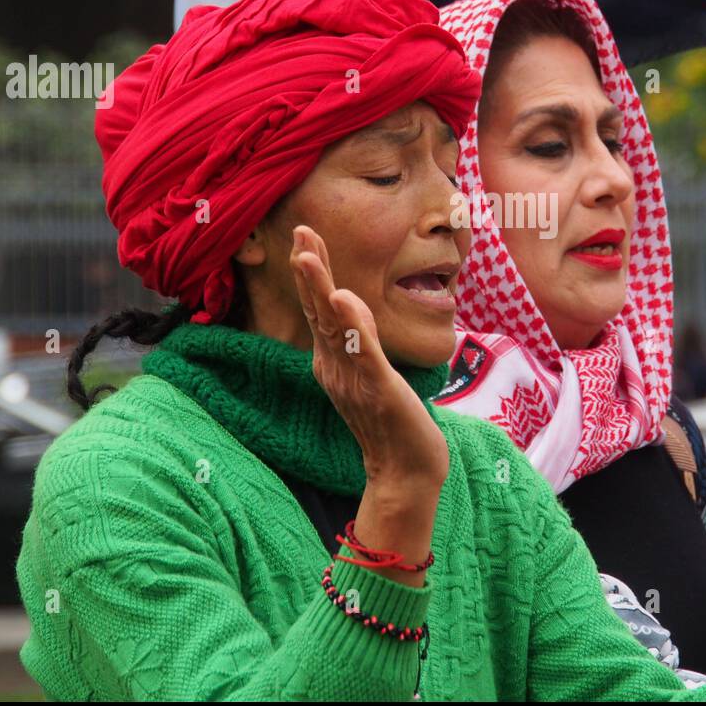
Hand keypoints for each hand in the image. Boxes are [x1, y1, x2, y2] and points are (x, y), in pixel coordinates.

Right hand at [290, 224, 448, 490]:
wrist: (405, 474)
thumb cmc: (392, 423)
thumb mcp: (371, 371)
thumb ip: (357, 337)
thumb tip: (347, 299)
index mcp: (334, 361)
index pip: (320, 308)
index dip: (313, 271)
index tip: (305, 235)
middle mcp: (335, 367)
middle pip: (317, 310)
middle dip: (309, 269)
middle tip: (300, 231)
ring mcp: (353, 378)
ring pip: (332, 327)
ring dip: (319, 289)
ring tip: (308, 256)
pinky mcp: (377, 389)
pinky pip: (362, 353)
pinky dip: (352, 326)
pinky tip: (342, 300)